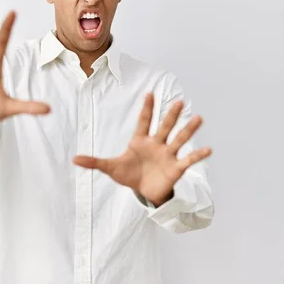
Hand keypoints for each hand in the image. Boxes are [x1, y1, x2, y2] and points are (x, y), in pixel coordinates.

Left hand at [73, 93, 211, 206]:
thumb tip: (74, 159)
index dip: (147, 109)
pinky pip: (188, 160)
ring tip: (199, 118)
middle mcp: (157, 144)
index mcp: (140, 141)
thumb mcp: (110, 168)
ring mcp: (168, 154)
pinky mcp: (176, 168)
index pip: (144, 121)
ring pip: (179, 139)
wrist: (143, 191)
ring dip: (188, 130)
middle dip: (170, 115)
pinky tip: (209, 149)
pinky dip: (198, 155)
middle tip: (178, 101)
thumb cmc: (129, 174)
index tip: (149, 93)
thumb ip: (94, 162)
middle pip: (164, 126)